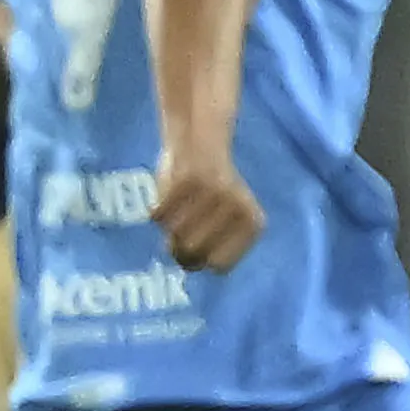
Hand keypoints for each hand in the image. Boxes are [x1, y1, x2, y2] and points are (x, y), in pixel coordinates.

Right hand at [153, 148, 264, 271]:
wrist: (200, 144)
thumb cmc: (211, 193)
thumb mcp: (223, 223)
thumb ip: (211, 246)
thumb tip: (190, 266)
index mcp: (253, 224)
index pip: (220, 265)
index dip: (201, 262)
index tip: (196, 251)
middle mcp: (237, 208)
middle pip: (194, 253)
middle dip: (179, 251)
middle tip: (175, 240)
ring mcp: (214, 193)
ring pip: (174, 235)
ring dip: (168, 230)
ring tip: (175, 218)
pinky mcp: (187, 179)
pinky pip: (159, 216)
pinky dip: (156, 213)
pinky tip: (166, 202)